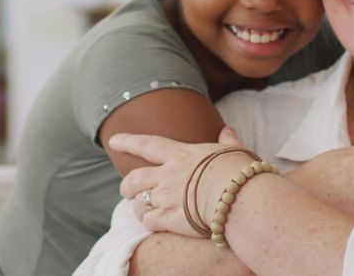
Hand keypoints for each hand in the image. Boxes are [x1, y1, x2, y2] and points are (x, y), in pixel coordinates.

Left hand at [110, 129, 256, 237]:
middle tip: (126, 190)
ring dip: (138, 205)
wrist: (238, 197)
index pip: (148, 145)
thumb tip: (228, 131)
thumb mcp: (234, 151)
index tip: (113, 141)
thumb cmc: (240, 172)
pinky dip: (148, 221)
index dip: (129, 142)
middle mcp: (168, 175)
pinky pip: (148, 220)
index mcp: (181, 155)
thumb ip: (228, 141)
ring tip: (142, 209)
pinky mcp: (169, 219)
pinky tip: (156, 222)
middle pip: (134, 178)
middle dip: (126, 185)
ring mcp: (166, 197)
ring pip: (138, 202)